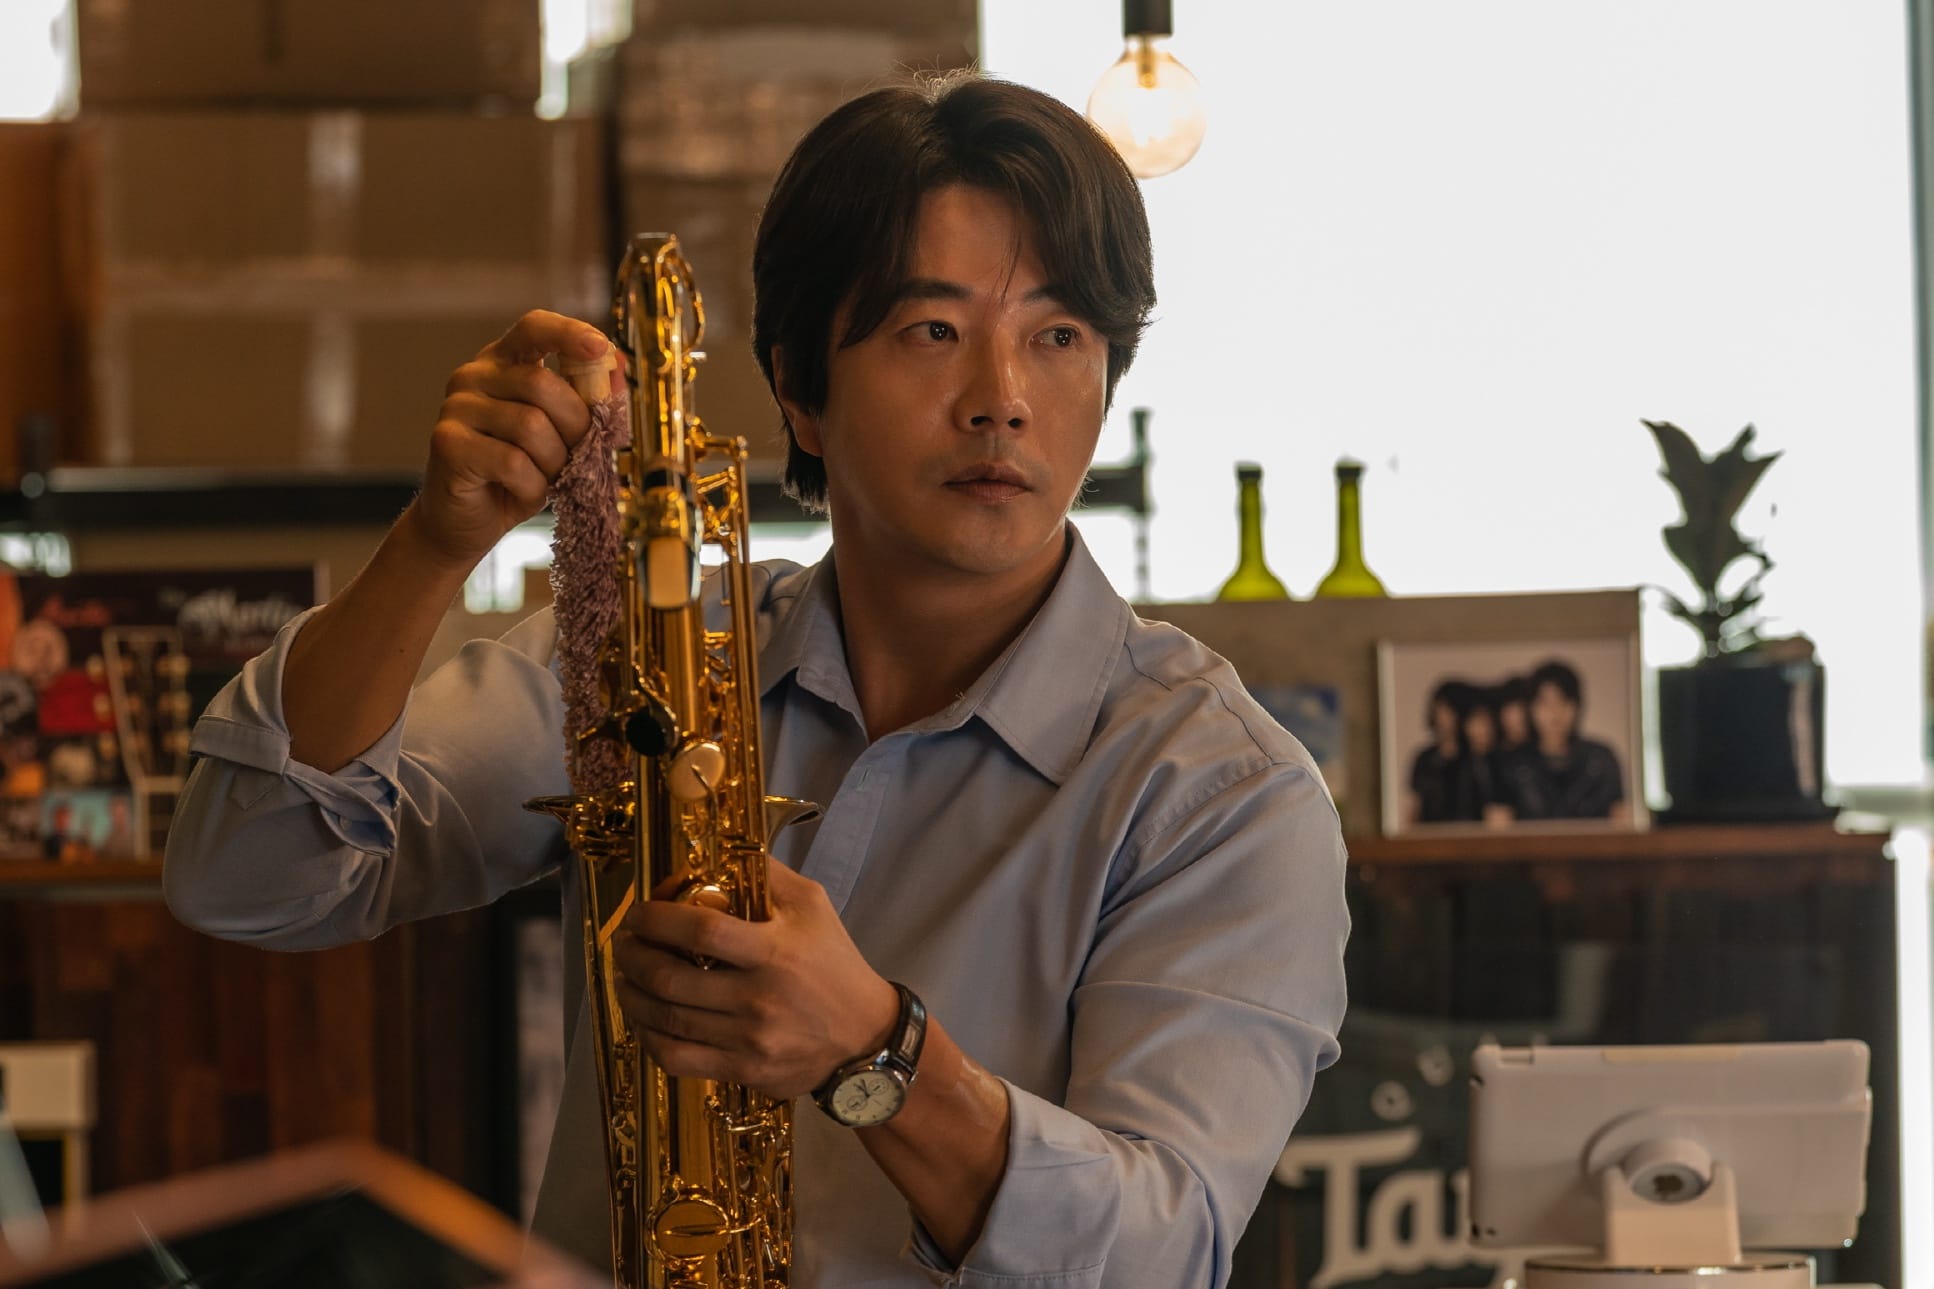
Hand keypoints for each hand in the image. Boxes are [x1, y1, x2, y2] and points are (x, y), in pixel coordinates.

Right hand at [410, 309, 620, 569]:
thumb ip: (589, 401)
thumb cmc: (518, 476)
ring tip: (547, 478)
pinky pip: (512, 461)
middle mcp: (473, 376)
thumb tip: (620, 365)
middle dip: (576, 426)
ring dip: (554, 462)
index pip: (534, 326)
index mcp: (502, 363)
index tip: (602, 349)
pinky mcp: (447, 443)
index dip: (569, 333)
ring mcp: (455, 407)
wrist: (466, 523)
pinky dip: (533, 485)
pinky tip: (524, 492)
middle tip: (579, 457)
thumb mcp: (562, 436)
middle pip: (543, 384)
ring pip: (530, 426)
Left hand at [613, 861, 900, 1100]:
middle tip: (624, 944)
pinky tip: (644, 1021)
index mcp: (774, 951)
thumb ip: (768, 875)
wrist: (866, 1036)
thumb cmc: (835, 963)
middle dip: (633, 957)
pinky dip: (648, 1039)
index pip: (701, 930)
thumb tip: (718, 850)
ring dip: (631, 995)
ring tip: (624, 977)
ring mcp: (748, 1039)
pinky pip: (677, 1059)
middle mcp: (758, 997)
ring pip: (665, 1020)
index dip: (657, 919)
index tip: (639, 913)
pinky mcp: (743, 1070)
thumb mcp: (814, 906)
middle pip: (670, 979)